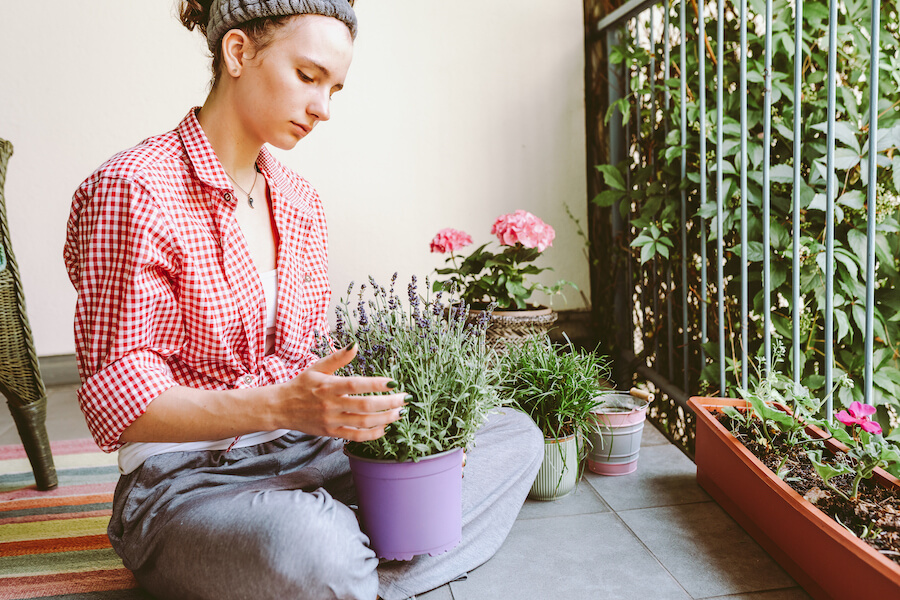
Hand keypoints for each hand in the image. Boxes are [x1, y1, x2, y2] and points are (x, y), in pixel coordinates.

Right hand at [277, 343, 407, 441]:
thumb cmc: (302, 385)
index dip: (376, 384)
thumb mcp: (317, 367)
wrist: (281, 408)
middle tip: (405, 398)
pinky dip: (373, 434)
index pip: (356, 384)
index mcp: (328, 386)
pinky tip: (385, 427)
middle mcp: (330, 404)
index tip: (394, 382)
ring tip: (400, 412)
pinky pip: (356, 436)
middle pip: (364, 406)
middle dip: (389, 403)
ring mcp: (331, 421)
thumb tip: (356, 344)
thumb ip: (338, 358)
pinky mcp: (331, 433)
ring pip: (363, 423)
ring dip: (385, 418)